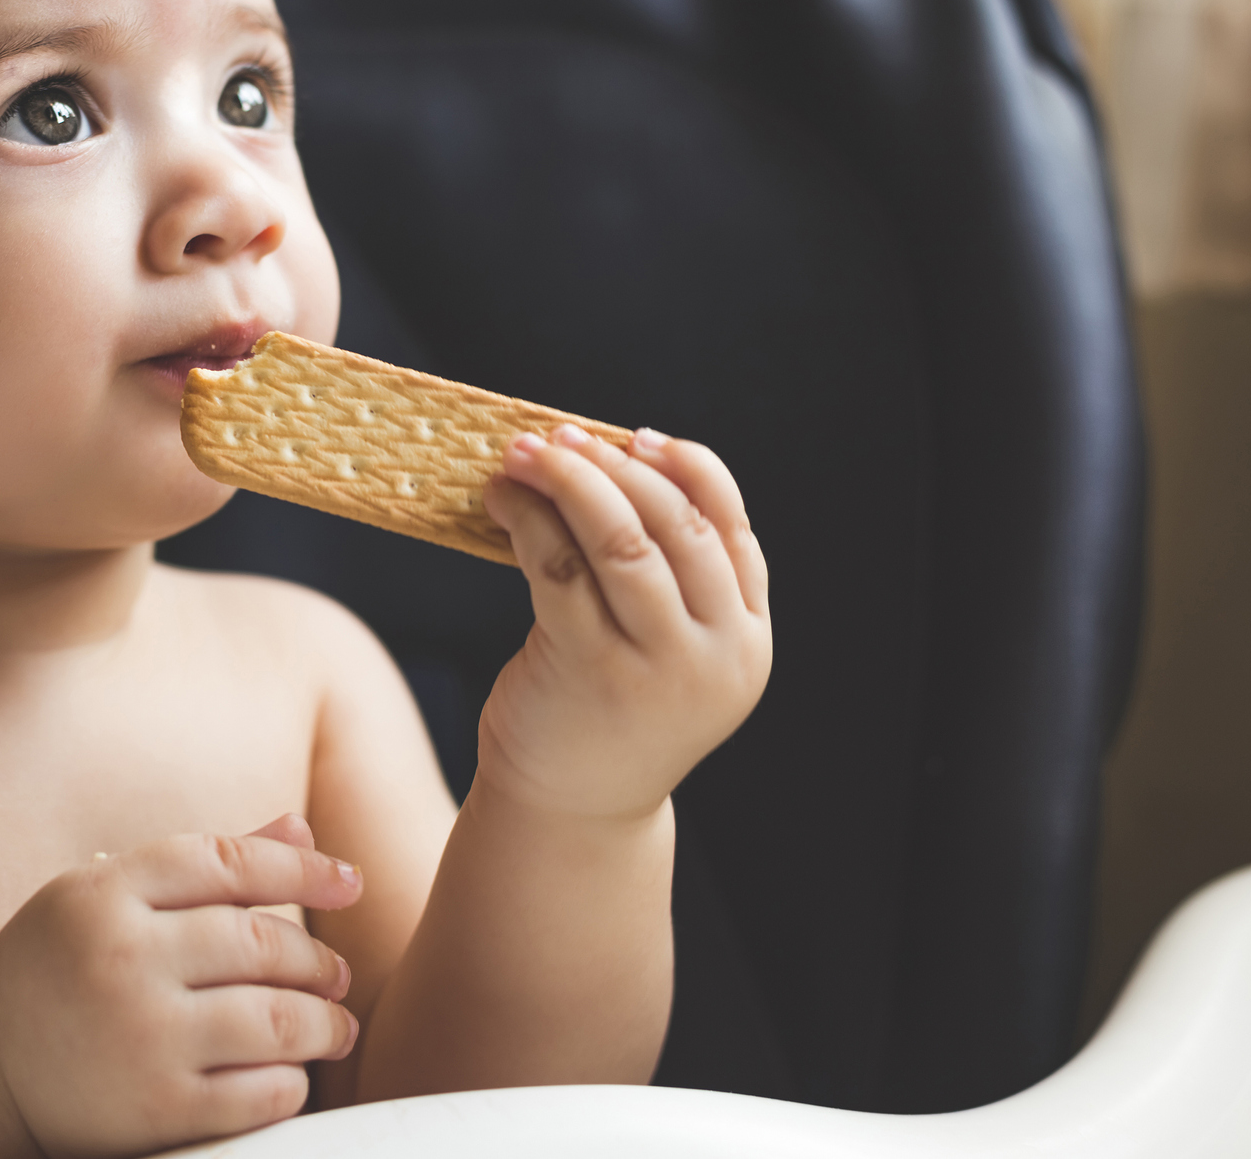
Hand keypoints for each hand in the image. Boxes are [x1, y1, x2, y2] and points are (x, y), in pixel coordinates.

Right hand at [0, 815, 362, 1157]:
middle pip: (261, 943)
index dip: (303, 871)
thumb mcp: (110, 897)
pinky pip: (259, 1092)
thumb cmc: (62, 966)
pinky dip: (292, 1082)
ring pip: (276, 1019)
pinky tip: (293, 1075)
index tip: (350, 883)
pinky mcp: (153, 1110)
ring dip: (325, 1025)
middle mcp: (121, 956)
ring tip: (338, 1028)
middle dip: (318, 960)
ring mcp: (138, 1035)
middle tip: (340, 975)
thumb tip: (304, 833)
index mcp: (104, 890)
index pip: (230, 863)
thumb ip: (205, 866)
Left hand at [478, 426, 770, 821]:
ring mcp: (657, 665)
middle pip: (677, 523)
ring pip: (621, 539)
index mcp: (747, 637)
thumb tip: (614, 461)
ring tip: (523, 454)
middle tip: (561, 436)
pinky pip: (558, 569)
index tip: (635, 439)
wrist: (573, 812)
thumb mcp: (669, 650)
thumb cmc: (610, 711)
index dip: (686, 468)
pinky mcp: (588, 671)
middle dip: (615, 466)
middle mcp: (716, 652)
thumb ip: (672, 580)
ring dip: (569, 481)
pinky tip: (502, 503)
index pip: (731, 526)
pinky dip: (528, 522)